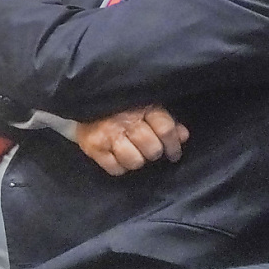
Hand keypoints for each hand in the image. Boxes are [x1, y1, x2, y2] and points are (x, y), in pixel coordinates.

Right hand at [75, 106, 190, 175]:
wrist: (85, 99)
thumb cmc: (121, 104)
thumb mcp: (147, 105)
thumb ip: (166, 120)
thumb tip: (183, 136)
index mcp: (143, 106)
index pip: (165, 129)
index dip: (173, 145)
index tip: (174, 154)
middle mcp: (126, 120)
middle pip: (152, 148)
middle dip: (154, 152)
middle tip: (150, 150)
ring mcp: (108, 134)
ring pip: (135, 161)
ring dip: (137, 160)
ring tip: (134, 152)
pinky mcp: (93, 146)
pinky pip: (115, 169)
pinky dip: (120, 167)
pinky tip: (119, 157)